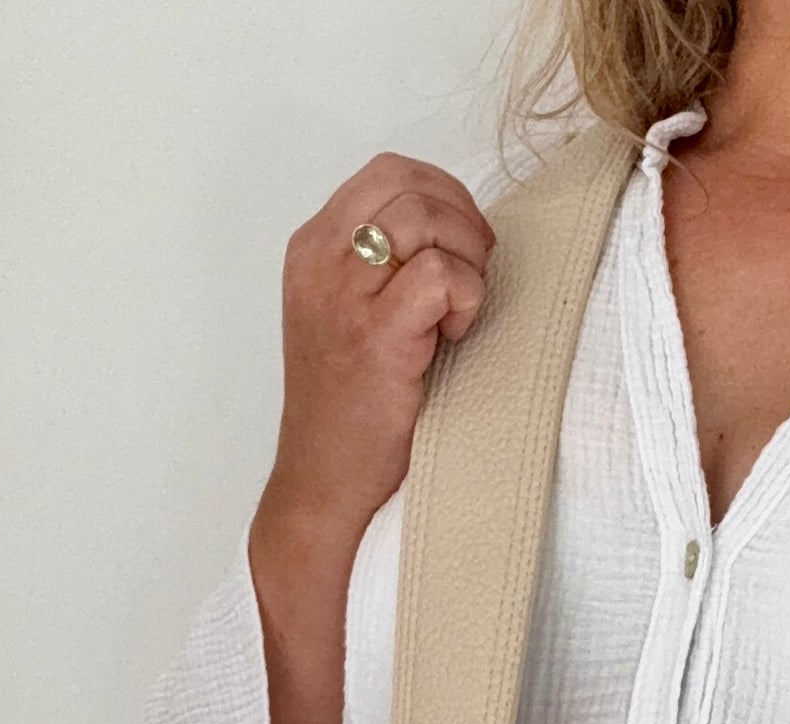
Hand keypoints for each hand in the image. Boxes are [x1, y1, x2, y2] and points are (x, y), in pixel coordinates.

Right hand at [257, 153, 496, 554]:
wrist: (325, 484)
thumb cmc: (352, 411)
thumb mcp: (353, 318)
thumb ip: (385, 267)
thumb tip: (458, 231)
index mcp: (312, 248)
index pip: (388, 172)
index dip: (445, 196)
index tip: (467, 247)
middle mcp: (320, 262)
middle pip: (409, 184)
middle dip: (463, 224)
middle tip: (476, 279)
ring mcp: (342, 296)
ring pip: (425, 219)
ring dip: (467, 260)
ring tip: (460, 314)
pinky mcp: (374, 336)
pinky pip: (441, 276)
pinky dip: (466, 299)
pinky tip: (454, 338)